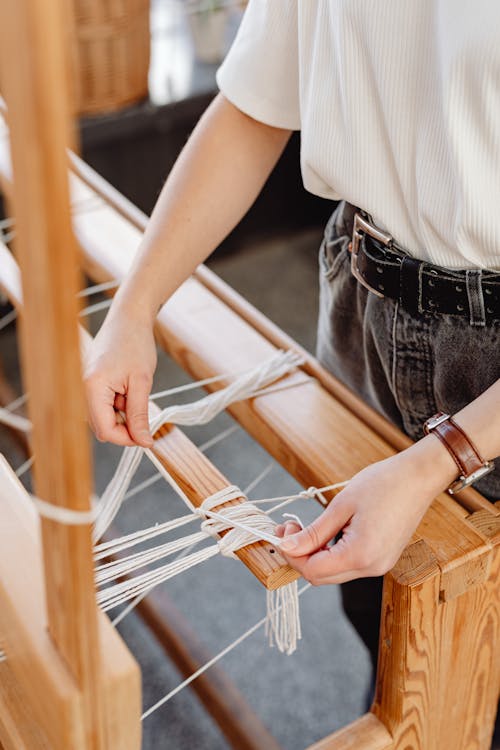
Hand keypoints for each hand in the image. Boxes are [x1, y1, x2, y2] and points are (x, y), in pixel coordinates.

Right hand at [84, 310, 156, 447]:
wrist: (128, 318)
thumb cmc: (135, 343)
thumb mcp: (142, 382)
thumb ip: (139, 415)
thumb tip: (143, 441)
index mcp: (93, 388)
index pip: (105, 431)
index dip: (127, 438)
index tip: (146, 436)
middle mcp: (83, 389)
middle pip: (102, 427)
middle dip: (125, 426)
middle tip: (144, 411)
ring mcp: (85, 386)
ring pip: (104, 417)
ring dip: (122, 413)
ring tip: (135, 391)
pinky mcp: (91, 383)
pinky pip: (104, 404)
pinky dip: (119, 403)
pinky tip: (129, 387)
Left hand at [276, 435, 457, 584]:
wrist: (418, 477)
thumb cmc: (383, 484)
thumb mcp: (341, 506)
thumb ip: (314, 532)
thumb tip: (287, 547)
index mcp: (361, 555)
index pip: (312, 571)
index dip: (292, 554)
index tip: (284, 530)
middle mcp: (372, 568)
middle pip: (321, 577)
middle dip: (300, 555)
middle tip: (289, 528)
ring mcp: (380, 565)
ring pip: (334, 573)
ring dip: (314, 554)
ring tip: (305, 527)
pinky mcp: (383, 558)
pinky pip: (348, 564)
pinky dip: (331, 553)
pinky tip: (325, 532)